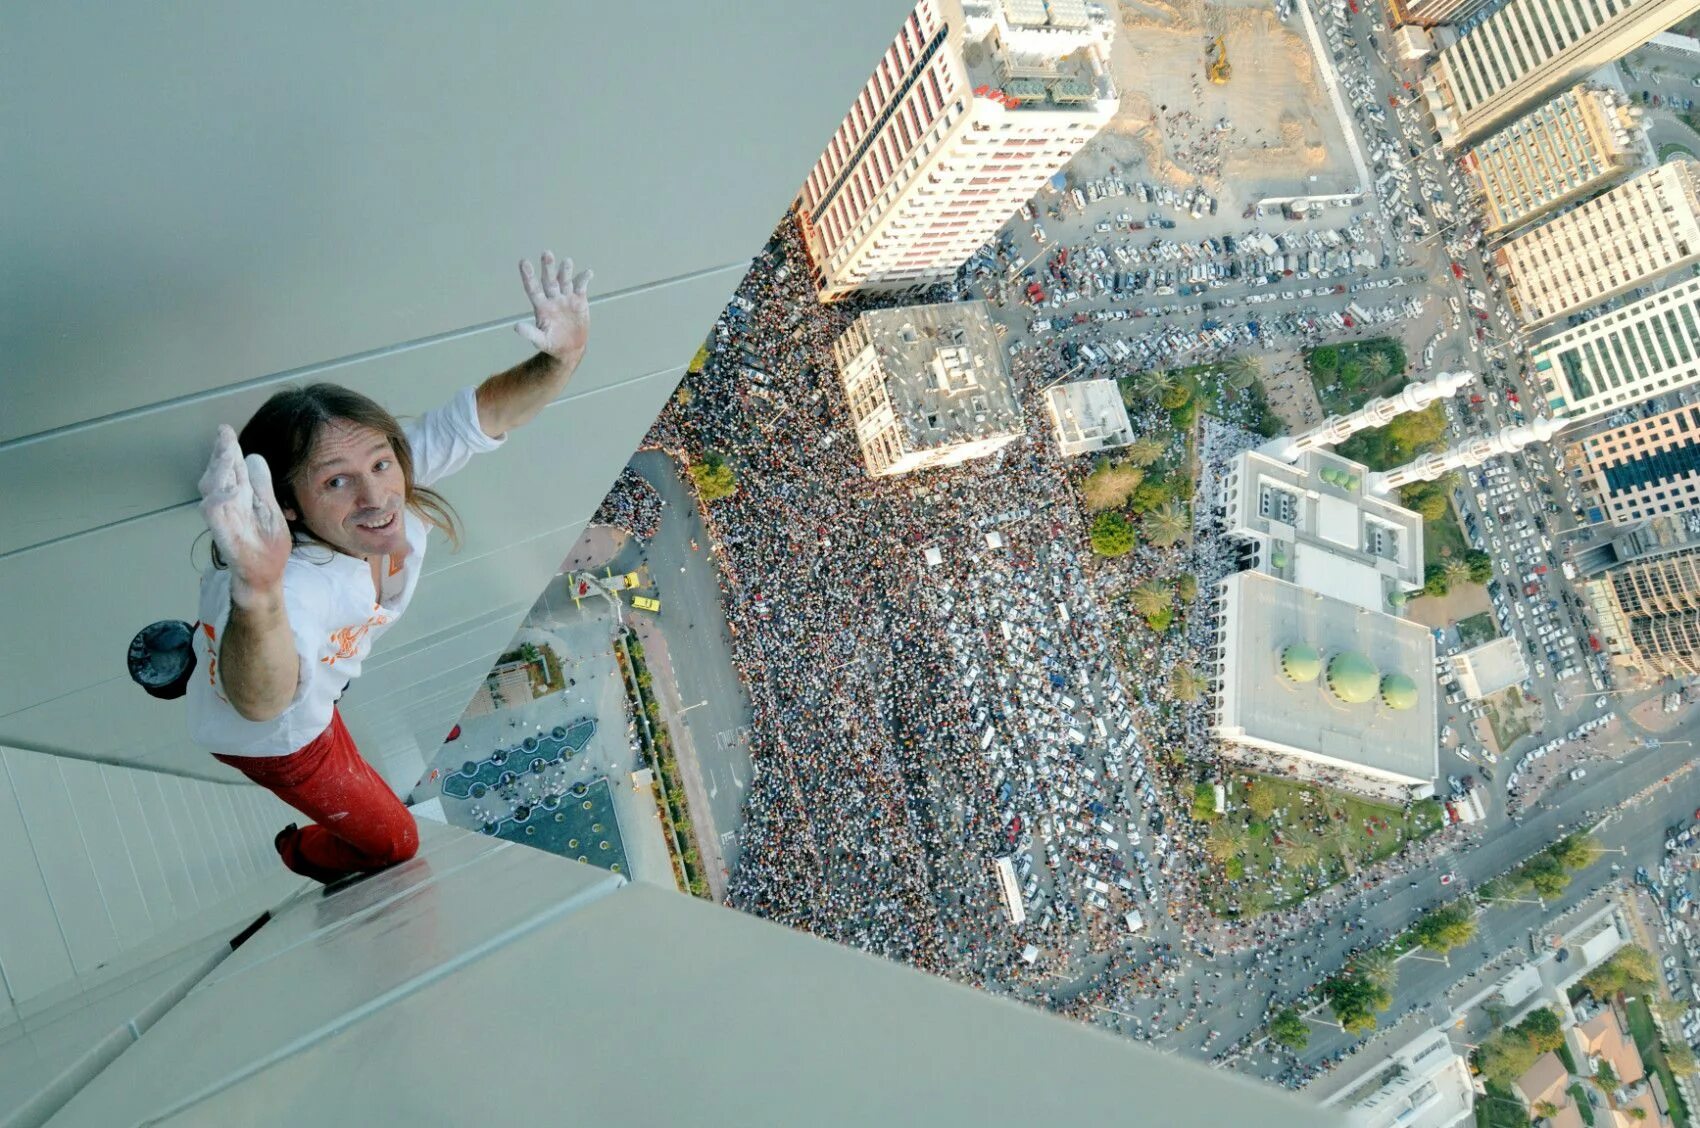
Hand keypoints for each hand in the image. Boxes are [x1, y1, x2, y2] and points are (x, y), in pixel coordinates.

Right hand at [199, 426, 291, 604]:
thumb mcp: (270, 508)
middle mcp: (228, 506)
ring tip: (227, 453)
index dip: (226, 449)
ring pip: (214, 491)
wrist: (264, 576)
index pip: (231, 468)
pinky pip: (220, 518)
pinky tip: (232, 490)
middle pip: (219, 474)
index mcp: (240, 498)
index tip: (225, 430)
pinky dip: (223, 503)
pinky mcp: (225, 536)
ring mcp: (225, 520)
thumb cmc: (265, 544)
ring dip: (220, 472)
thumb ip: (262, 484)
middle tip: (224, 434)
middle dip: (221, 454)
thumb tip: (254, 456)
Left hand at [514, 250, 590, 360]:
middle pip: (549, 280)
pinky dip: (584, 279)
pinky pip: (581, 286)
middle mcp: (552, 298)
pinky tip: (588, 273)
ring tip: (567, 262)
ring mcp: (566, 298)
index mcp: (541, 306)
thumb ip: (530, 333)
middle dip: (548, 268)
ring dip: (565, 270)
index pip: (533, 288)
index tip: (524, 262)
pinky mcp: (579, 300)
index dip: (528, 276)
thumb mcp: (541, 341)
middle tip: (546, 254)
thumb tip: (516, 327)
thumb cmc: (552, 344)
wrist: (570, 348)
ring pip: (565, 280)